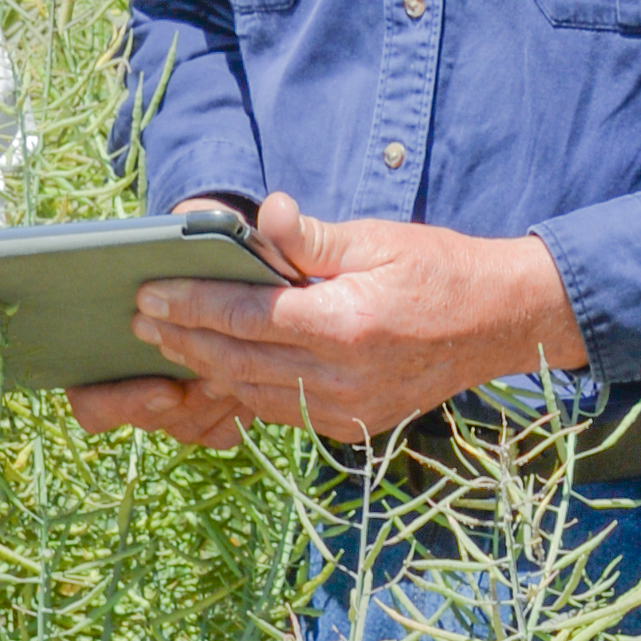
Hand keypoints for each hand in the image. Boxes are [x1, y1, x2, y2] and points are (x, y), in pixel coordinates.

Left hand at [68, 195, 581, 447]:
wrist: (502, 323)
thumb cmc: (440, 268)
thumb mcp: (378, 239)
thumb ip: (312, 237)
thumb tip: (262, 214)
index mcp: (343, 325)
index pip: (244, 317)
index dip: (189, 305)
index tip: (147, 295)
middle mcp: (340, 378)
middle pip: (237, 361)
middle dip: (182, 340)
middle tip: (139, 320)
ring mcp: (347, 410)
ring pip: (253, 395)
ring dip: (205, 369)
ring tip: (167, 344)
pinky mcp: (354, 426)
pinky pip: (283, 411)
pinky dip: (245, 390)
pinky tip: (220, 369)